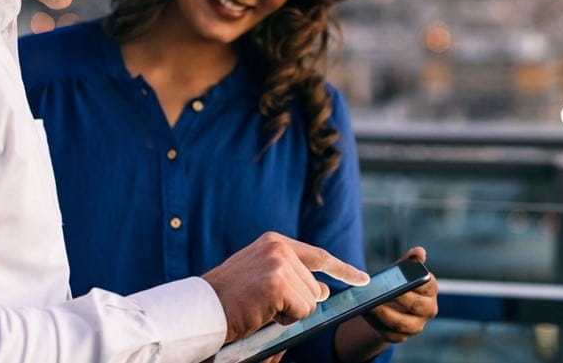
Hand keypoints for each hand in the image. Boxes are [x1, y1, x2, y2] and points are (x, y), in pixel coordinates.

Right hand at [203, 232, 369, 342]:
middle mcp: (279, 247)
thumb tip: (323, 293)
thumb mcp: (261, 279)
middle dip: (299, 304)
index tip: (363, 280)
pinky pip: (302, 312)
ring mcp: (279, 263)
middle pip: (316, 287)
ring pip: (311, 302)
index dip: (343, 270)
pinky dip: (286, 320)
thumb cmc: (228, 300)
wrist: (200, 309)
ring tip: (260, 308)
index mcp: (274, 242)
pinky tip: (262, 313)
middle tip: (266, 306)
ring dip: (290, 313)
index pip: (318, 256)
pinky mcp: (278, 283)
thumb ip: (292, 279)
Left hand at [363, 247, 437, 341]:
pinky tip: (364, 313)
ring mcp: (415, 326)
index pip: (427, 285)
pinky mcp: (400, 337)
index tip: (402, 278)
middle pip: (415, 306)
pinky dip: (375, 324)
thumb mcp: (402, 271)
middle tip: (382, 291)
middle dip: (398, 298)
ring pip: (400, 323)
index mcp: (431, 291)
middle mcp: (428, 310)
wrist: (390, 308)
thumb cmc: (398, 284)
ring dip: (383, 314)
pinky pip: (388, 333)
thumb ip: (410, 261)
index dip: (415, 282)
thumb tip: (419, 251)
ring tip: (368, 304)